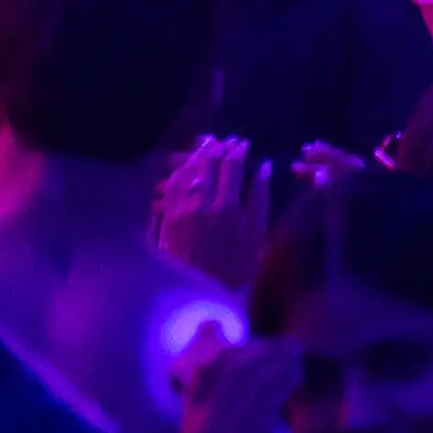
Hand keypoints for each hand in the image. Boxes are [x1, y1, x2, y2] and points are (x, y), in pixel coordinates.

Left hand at [156, 136, 266, 286]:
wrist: (200, 292)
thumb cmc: (236, 268)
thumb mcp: (257, 237)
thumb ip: (260, 200)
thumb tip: (265, 168)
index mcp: (227, 208)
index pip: (232, 166)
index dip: (239, 150)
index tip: (244, 143)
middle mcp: (201, 203)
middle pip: (208, 163)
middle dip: (219, 147)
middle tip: (227, 140)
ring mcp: (181, 209)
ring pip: (188, 170)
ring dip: (198, 154)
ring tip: (208, 143)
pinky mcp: (168, 216)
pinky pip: (173, 185)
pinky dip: (181, 170)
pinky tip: (187, 165)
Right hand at [169, 330, 315, 432]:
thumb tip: (265, 422)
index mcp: (191, 426)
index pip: (203, 375)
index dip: (224, 351)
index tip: (245, 342)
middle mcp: (202, 422)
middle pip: (228, 369)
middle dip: (257, 351)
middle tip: (285, 344)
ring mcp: (222, 430)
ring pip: (248, 379)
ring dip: (275, 361)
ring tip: (296, 352)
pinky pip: (264, 401)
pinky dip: (281, 382)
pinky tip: (296, 375)